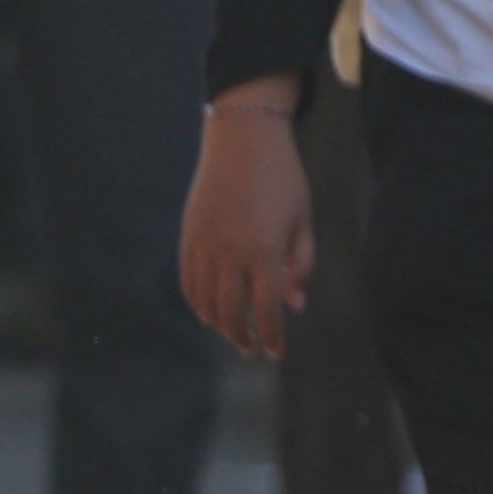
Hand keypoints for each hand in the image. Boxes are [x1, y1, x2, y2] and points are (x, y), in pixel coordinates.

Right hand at [179, 95, 315, 358]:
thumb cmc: (283, 180)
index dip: (272, 336)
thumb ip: (300, 267)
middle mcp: (231, 253)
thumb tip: (294, 306)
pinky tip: (209, 310)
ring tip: (232, 332)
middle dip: (243, 337)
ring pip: (205, 301)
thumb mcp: (303, 222)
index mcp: (266, 251)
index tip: (276, 352)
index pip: (267, 310)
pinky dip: (197, 301)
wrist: (243, 141)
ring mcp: (205, 245)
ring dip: (219, 324)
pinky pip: (188, 280)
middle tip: (252, 348)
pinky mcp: (189, 236)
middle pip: (232, 312)